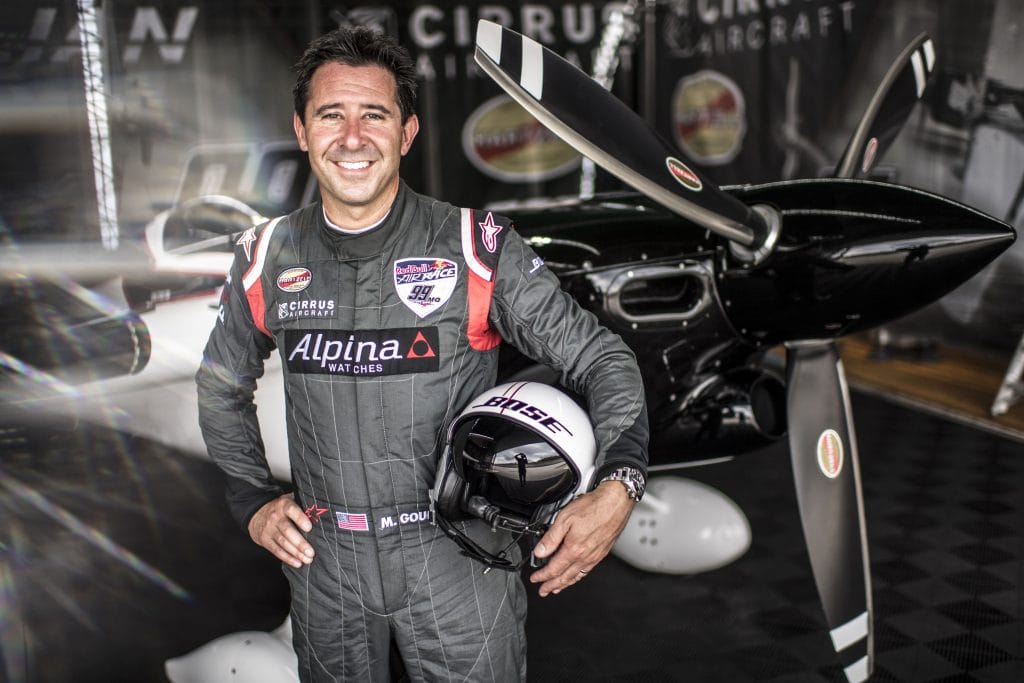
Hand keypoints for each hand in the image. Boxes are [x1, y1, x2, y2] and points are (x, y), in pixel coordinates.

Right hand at [248, 494, 315, 567]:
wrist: (256, 513)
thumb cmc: (280, 509)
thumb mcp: (288, 502)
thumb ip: (301, 507)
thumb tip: (322, 514)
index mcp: (283, 505)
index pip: (292, 510)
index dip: (300, 518)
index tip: (309, 528)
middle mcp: (275, 517)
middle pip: (288, 531)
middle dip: (300, 543)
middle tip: (311, 552)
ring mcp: (269, 529)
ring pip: (283, 542)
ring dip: (296, 553)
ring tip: (307, 559)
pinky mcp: (265, 540)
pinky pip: (276, 550)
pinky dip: (288, 558)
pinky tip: (297, 562)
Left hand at [529, 481, 633, 596]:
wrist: (616, 502)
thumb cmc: (594, 507)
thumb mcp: (565, 519)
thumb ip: (551, 537)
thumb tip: (540, 552)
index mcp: (574, 549)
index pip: (554, 569)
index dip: (542, 576)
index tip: (535, 578)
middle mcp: (585, 556)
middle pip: (565, 577)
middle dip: (552, 585)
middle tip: (544, 591)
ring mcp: (595, 556)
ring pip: (577, 576)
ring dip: (565, 584)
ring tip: (557, 588)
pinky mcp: (602, 552)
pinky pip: (587, 571)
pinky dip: (578, 577)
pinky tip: (576, 576)